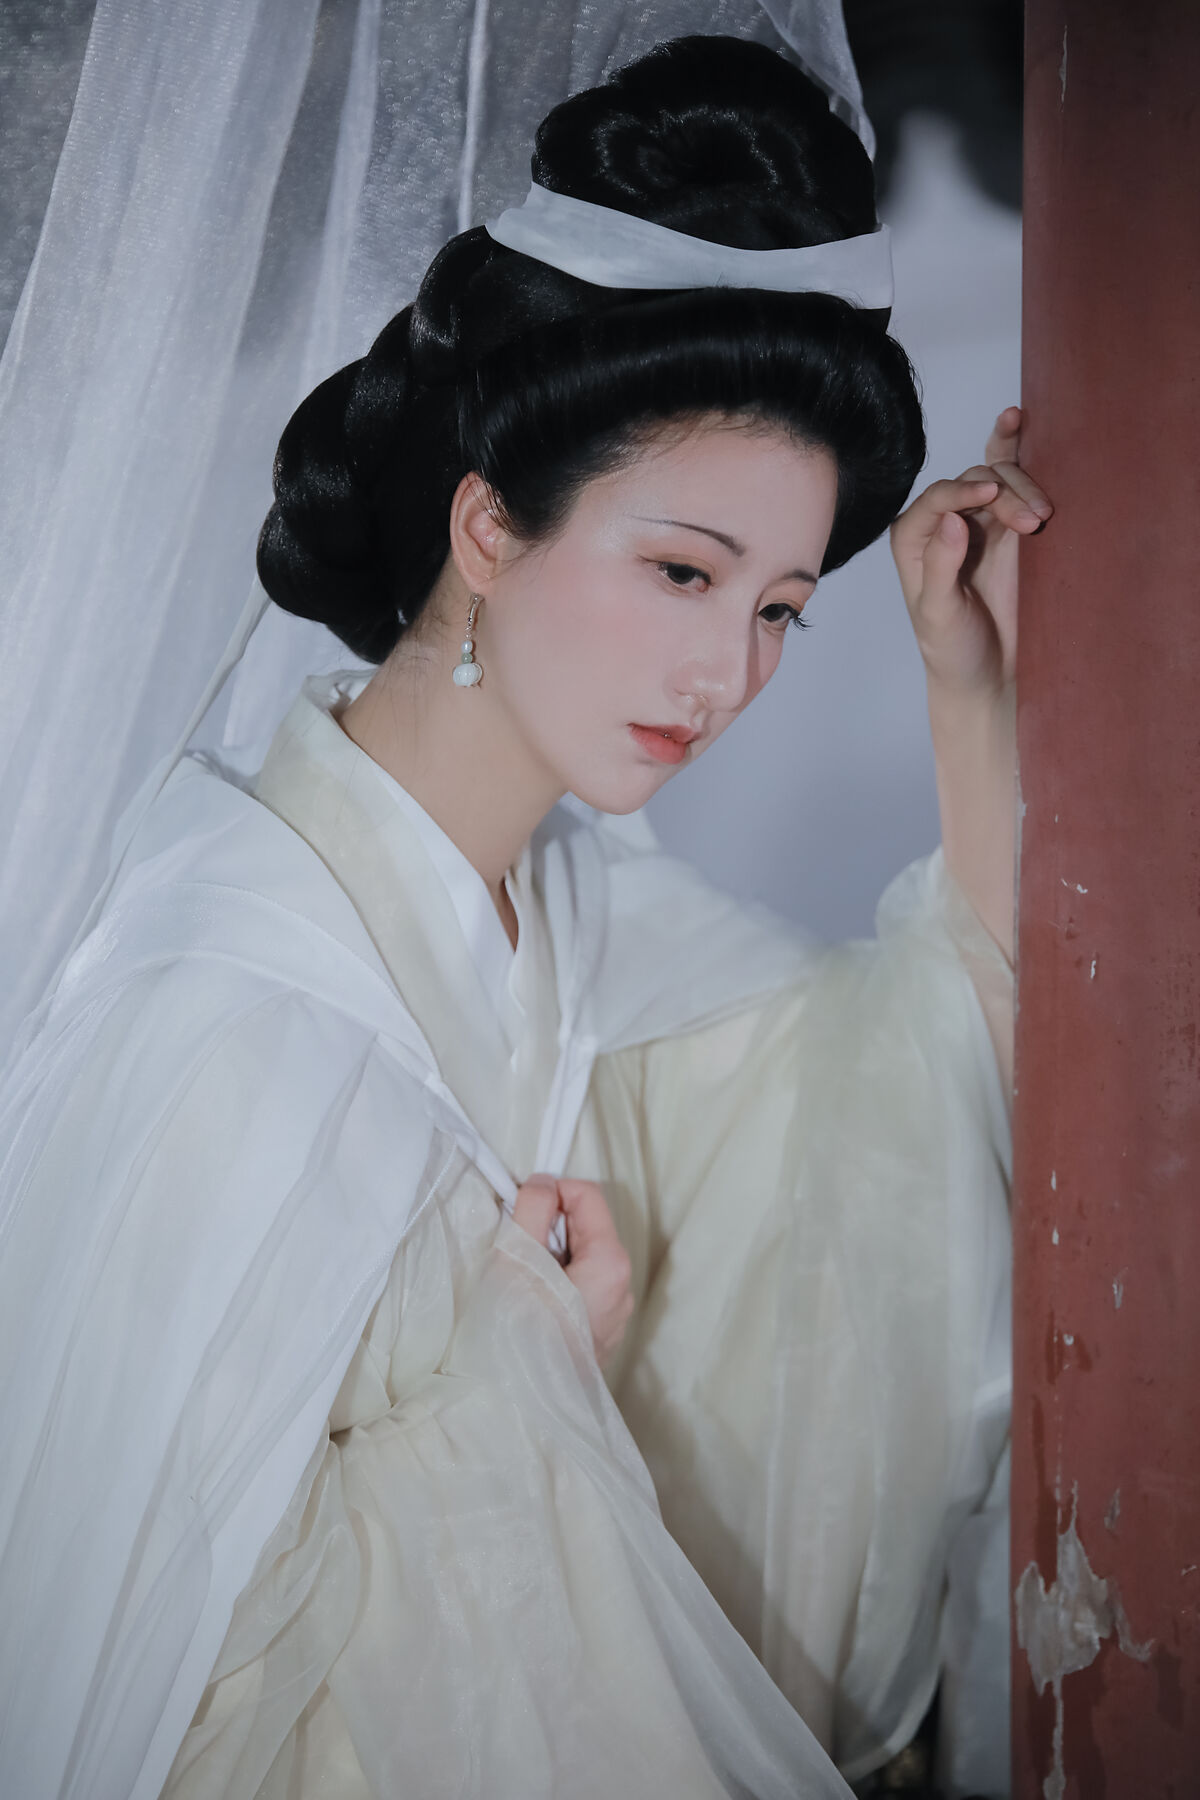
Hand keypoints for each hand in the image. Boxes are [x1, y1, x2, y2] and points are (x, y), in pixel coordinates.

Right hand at [512, 1173, 633, 1367]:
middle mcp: (622, 1287)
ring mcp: (613, 1315)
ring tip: (520, 1281)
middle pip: (585, 1228)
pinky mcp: (598, 1336)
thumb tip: (544, 1183)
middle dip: (548, 1227)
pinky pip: (579, 1289)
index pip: (587, 1195)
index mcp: (611, 1263)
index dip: (550, 1192)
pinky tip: (530, 1307)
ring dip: (549, 1256)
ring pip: (580, 1259)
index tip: (519, 1209)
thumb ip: (534, 1209)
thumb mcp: (519, 1257)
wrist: (516, 1407)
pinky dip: (555, 1284)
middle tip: (514, 1247)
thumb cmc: (517, 1332)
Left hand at [889, 405, 1052, 698]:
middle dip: (1005, 494)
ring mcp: (978, 522)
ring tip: (1044, 519)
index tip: (992, 497)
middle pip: (974, 483)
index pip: (937, 499)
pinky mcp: (1009, 526)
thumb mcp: (939, 616)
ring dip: (1023, 488)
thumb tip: (953, 520)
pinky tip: (1017, 420)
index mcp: (913, 540)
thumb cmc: (953, 650)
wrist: (988, 675)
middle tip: (1035, 523)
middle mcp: (942, 523)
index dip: (964, 491)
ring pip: (999, 479)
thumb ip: (941, 569)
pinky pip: (1012, 480)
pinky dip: (1016, 452)